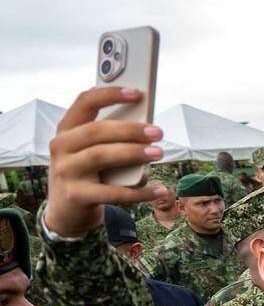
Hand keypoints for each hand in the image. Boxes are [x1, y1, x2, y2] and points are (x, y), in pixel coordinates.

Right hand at [45, 87, 166, 238]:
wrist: (66, 212)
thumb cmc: (87, 174)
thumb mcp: (90, 151)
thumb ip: (109, 137)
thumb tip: (146, 124)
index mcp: (67, 129)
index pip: (85, 102)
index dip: (110, 95)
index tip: (137, 93)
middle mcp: (61, 146)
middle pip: (96, 130)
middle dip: (129, 129)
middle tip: (158, 132)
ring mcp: (66, 171)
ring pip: (101, 156)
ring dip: (133, 153)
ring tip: (159, 153)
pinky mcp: (76, 195)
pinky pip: (112, 192)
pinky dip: (139, 192)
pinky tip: (159, 190)